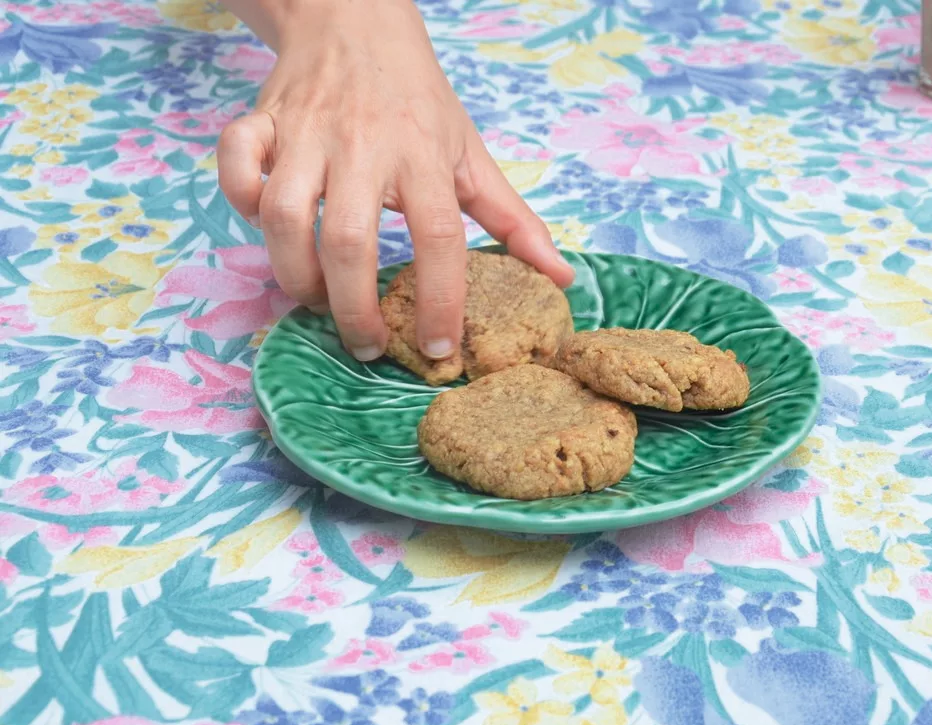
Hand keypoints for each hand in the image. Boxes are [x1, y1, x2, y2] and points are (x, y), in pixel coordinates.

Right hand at [217, 0, 572, 360]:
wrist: (356, 19)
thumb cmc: (416, 99)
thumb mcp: (470, 154)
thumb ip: (513, 220)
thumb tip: (562, 276)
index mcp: (422, 157)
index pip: (438, 238)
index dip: (442, 301)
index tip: (441, 348)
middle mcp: (362, 147)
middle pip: (349, 243)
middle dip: (354, 310)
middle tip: (368, 344)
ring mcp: (305, 133)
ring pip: (283, 216)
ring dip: (295, 274)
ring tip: (318, 300)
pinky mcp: (261, 120)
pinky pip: (234, 167)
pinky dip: (239, 202)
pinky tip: (268, 228)